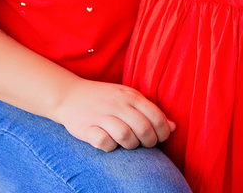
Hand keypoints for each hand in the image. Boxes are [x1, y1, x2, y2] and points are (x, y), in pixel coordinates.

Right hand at [53, 79, 174, 151]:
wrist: (69, 95)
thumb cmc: (104, 98)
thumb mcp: (128, 97)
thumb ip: (150, 110)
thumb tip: (173, 126)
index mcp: (130, 95)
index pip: (156, 117)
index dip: (163, 133)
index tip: (159, 138)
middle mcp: (117, 104)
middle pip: (144, 129)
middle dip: (149, 142)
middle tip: (145, 144)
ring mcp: (101, 116)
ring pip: (126, 136)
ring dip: (131, 145)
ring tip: (128, 144)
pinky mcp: (86, 128)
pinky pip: (104, 142)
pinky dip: (109, 147)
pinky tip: (109, 143)